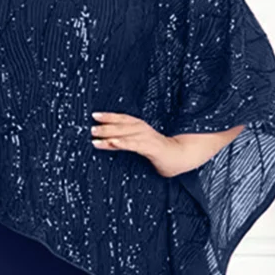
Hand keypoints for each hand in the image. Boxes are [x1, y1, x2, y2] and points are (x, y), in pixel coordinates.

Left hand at [91, 113, 244, 178]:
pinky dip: (123, 143)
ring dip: (110, 133)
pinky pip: (135, 145)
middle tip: (90, 126)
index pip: (124, 120)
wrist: (184, 159)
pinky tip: (112, 143)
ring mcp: (149, 139)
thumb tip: (115, 144)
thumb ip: (133, 145)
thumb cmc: (164, 155)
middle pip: (123, 124)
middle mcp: (145, 131)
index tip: (95, 115)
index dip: (110, 116)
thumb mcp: (145, 148)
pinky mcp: (152, 148)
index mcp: (143, 130)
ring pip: (126, 133)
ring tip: (94, 135)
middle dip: (106, 124)